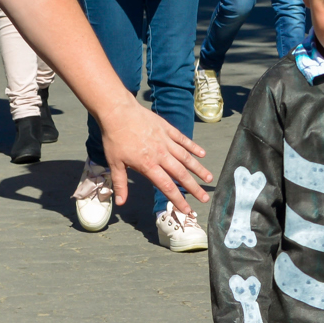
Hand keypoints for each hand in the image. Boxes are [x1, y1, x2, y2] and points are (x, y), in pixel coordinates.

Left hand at [95, 97, 210, 213]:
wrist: (118, 112)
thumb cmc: (114, 138)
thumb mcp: (114, 163)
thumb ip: (120, 184)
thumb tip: (120, 203)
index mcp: (148, 165)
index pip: (167, 186)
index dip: (178, 199)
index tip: (187, 210)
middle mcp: (161, 155)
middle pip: (181, 174)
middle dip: (194, 188)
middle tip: (205, 198)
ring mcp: (166, 141)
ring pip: (186, 158)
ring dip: (198, 169)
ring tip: (209, 178)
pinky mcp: (168, 129)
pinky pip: (183, 140)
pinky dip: (193, 147)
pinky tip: (202, 154)